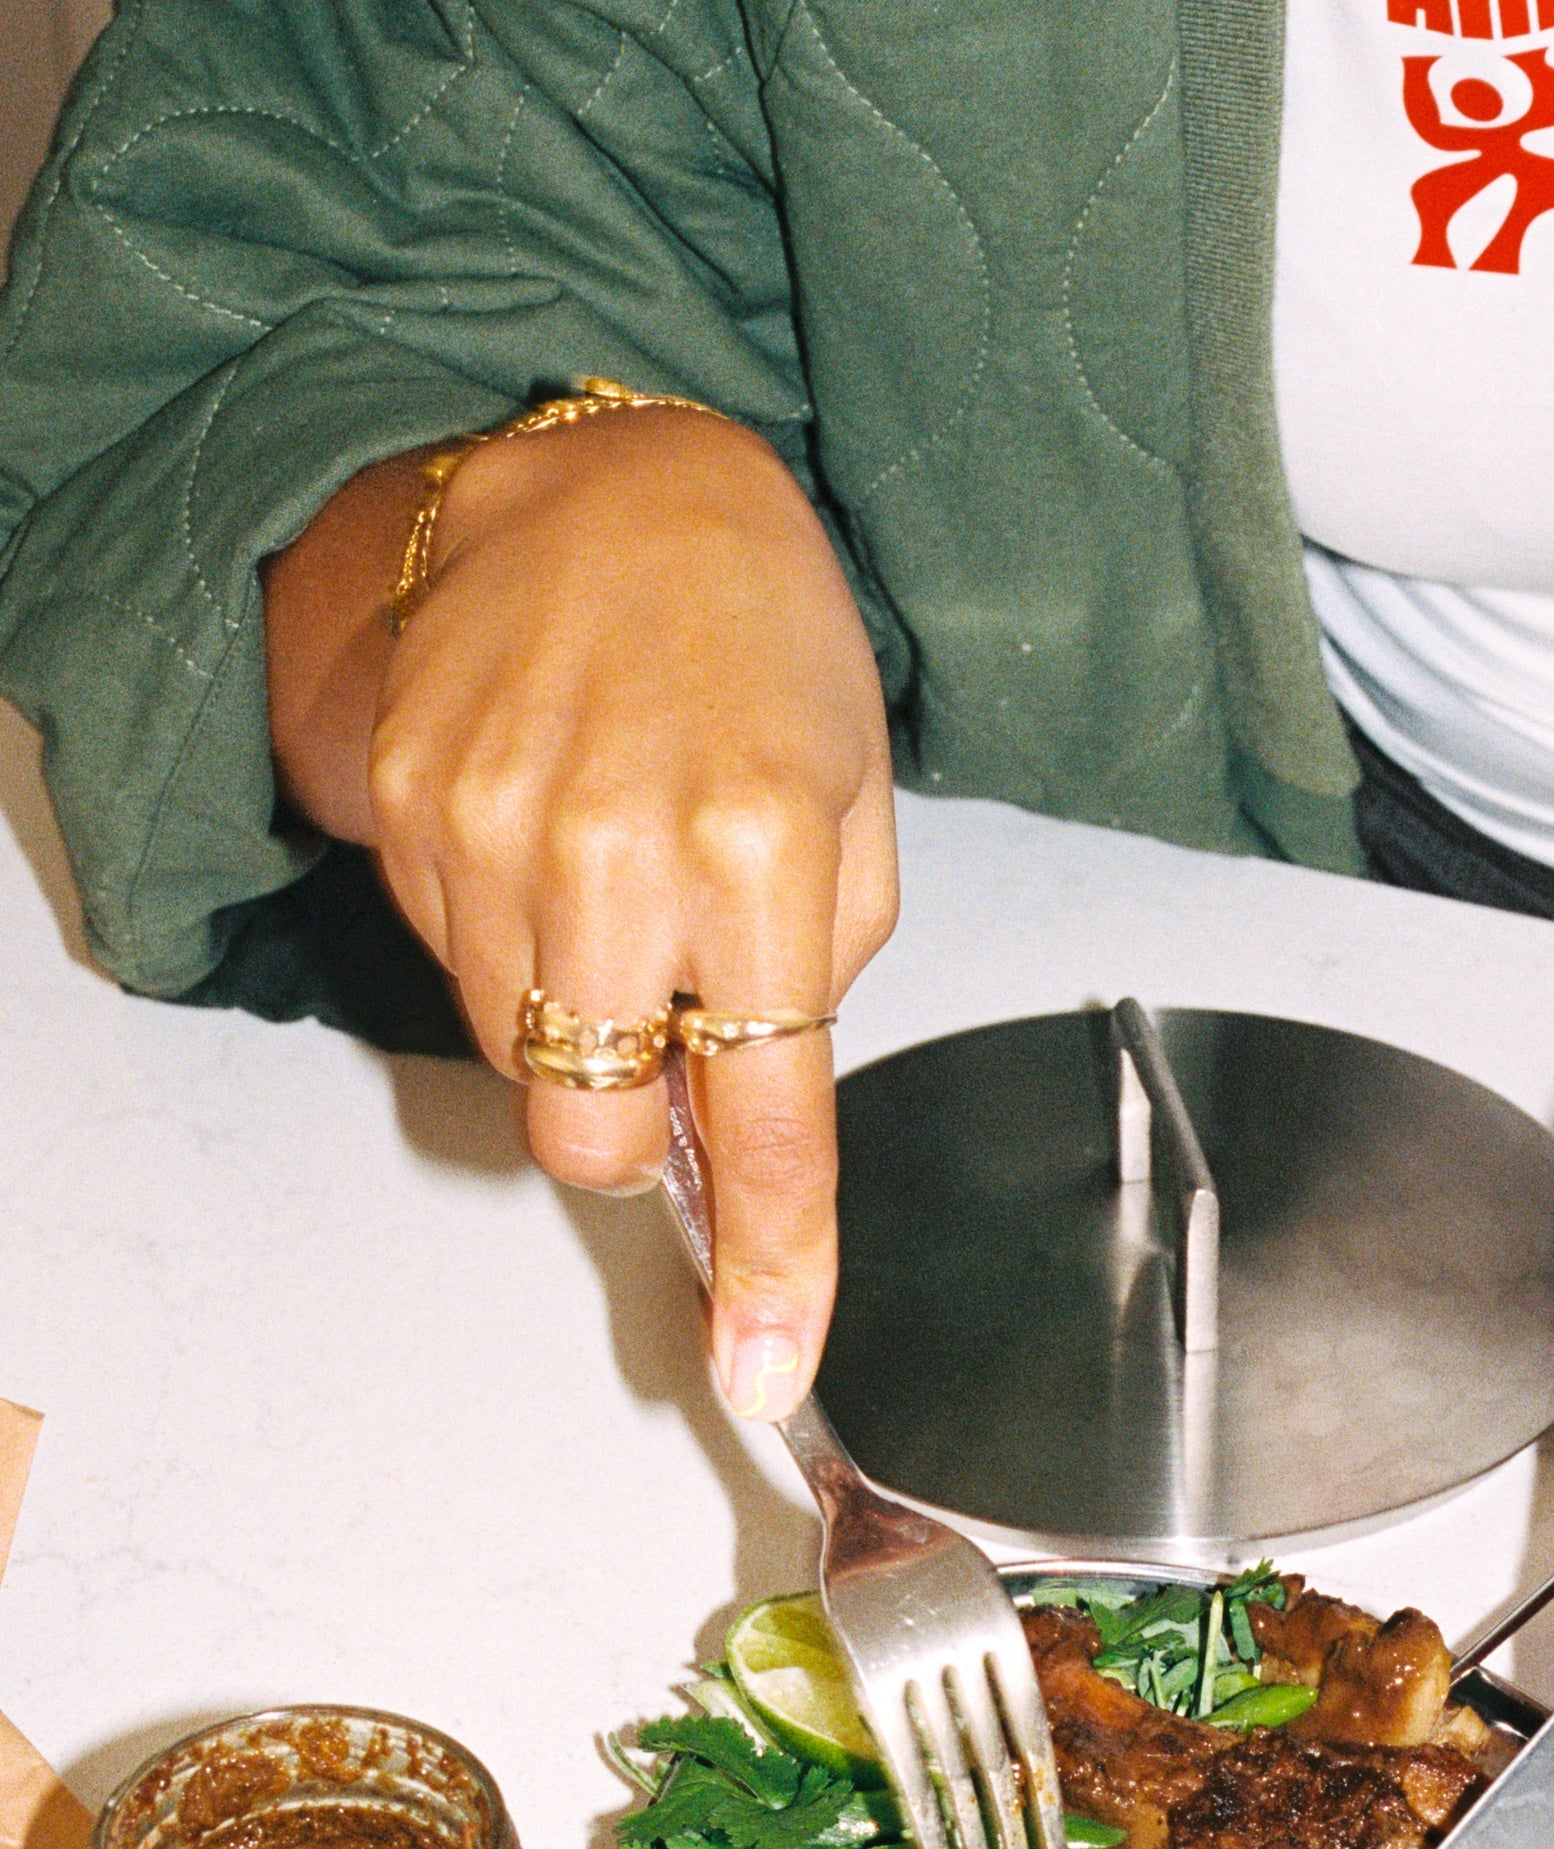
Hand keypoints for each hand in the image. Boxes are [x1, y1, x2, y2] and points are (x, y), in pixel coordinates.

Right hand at [265, 408, 894, 1418]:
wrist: (611, 487)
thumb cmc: (762, 643)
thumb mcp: (852, 809)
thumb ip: (810, 981)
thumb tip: (743, 1137)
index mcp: (759, 853)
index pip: (762, 1115)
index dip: (768, 1258)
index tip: (761, 1360)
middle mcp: (610, 850)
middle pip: (585, 1131)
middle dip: (630, 1126)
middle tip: (671, 1029)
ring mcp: (484, 826)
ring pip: (512, 1055)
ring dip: (573, 1017)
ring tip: (621, 880)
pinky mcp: (404, 804)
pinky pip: (451, 960)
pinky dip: (509, 939)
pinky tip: (553, 833)